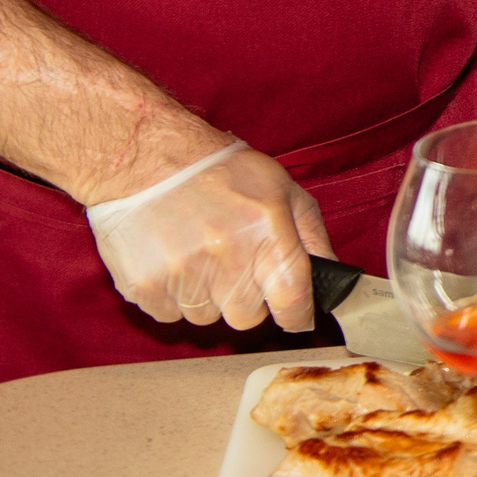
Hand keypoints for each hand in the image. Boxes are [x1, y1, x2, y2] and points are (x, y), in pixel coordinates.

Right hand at [85, 139, 331, 330]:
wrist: (149, 158)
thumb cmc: (221, 171)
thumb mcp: (283, 190)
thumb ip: (312, 237)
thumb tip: (332, 278)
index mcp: (267, 233)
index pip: (292, 303)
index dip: (297, 314)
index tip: (294, 312)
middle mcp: (226, 259)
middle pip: (247, 317)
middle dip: (247, 298)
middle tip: (235, 261)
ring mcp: (183, 276)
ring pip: (207, 317)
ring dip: (208, 296)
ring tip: (200, 252)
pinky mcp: (145, 288)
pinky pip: (170, 315)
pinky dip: (174, 296)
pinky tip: (173, 259)